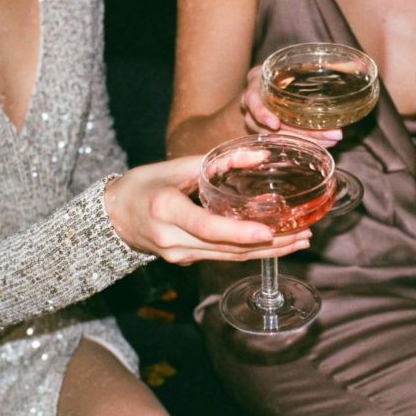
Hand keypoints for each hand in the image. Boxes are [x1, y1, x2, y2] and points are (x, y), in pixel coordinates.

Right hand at [104, 155, 311, 264]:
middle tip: (303, 235)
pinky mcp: (185, 260)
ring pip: (228, 257)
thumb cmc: (143, 184)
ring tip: (298, 241)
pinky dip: (249, 251)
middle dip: (269, 245)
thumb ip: (218, 161)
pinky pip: (221, 257)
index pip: (206, 227)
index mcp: (165, 210)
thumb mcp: (176, 166)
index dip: (238, 232)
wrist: (112, 216)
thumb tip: (260, 155)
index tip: (268, 232)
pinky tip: (274, 245)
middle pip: (226, 248)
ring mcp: (178, 255)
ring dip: (267, 253)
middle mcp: (172, 239)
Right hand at [240, 66, 342, 147]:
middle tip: (330, 136)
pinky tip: (322, 145)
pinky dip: (303, 144)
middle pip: (269, 125)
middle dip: (300, 133)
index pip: (252, 99)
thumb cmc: (288, 70)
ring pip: (276, 138)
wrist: (279, 80)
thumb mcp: (300, 63)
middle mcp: (252, 103)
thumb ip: (323, 65)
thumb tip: (357, 64)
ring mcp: (257, 121)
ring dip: (305, 141)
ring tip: (331, 140)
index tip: (276, 124)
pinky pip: (282, 142)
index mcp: (256, 82)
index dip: (262, 113)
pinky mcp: (268, 132)